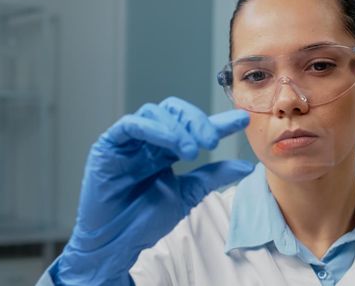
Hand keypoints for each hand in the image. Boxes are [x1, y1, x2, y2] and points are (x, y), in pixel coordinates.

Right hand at [51, 97, 251, 284]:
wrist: (117, 244)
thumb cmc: (145, 220)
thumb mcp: (188, 194)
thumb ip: (213, 176)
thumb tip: (246, 166)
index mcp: (166, 148)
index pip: (194, 127)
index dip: (219, 121)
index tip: (242, 120)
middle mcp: (148, 140)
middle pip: (174, 111)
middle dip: (197, 121)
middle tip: (213, 140)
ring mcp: (128, 142)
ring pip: (154, 113)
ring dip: (178, 128)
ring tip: (193, 150)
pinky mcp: (108, 146)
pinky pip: (130, 126)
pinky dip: (154, 129)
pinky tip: (171, 143)